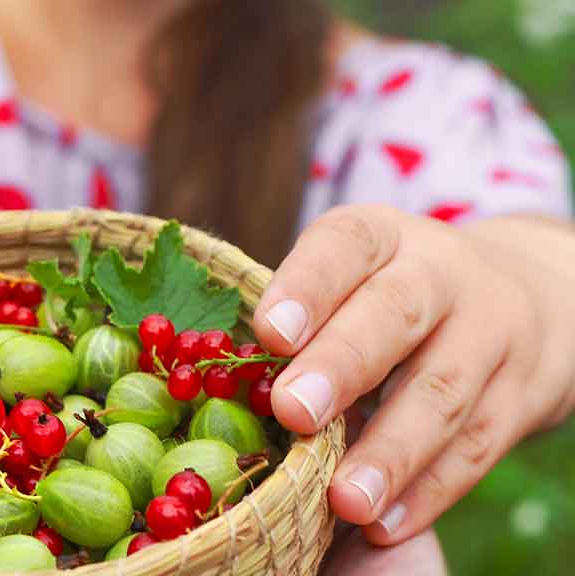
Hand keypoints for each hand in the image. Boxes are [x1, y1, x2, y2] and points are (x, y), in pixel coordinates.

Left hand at [251, 205, 574, 544]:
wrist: (532, 297)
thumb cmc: (395, 295)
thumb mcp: (356, 277)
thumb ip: (303, 318)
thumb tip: (228, 383)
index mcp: (381, 237)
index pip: (346, 245)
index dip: (307, 286)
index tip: (270, 333)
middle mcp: (441, 271)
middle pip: (395, 313)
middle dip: (342, 365)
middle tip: (294, 413)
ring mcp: (493, 329)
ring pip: (443, 390)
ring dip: (391, 452)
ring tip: (343, 500)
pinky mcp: (526, 391)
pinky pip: (479, 445)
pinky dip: (430, 490)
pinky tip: (385, 523)